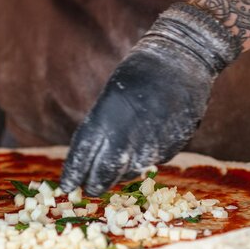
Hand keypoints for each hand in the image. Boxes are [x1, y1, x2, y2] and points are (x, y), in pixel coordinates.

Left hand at [61, 3, 241, 195]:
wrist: (183, 60)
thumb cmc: (139, 74)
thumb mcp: (110, 97)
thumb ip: (101, 127)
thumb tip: (92, 158)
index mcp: (107, 120)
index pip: (84, 157)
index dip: (74, 174)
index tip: (66, 187)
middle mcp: (129, 139)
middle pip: (105, 174)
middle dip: (95, 184)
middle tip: (89, 188)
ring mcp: (152, 146)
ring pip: (129, 172)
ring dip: (118, 173)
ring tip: (114, 166)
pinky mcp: (172, 148)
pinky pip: (151, 162)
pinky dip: (141, 159)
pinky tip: (140, 147)